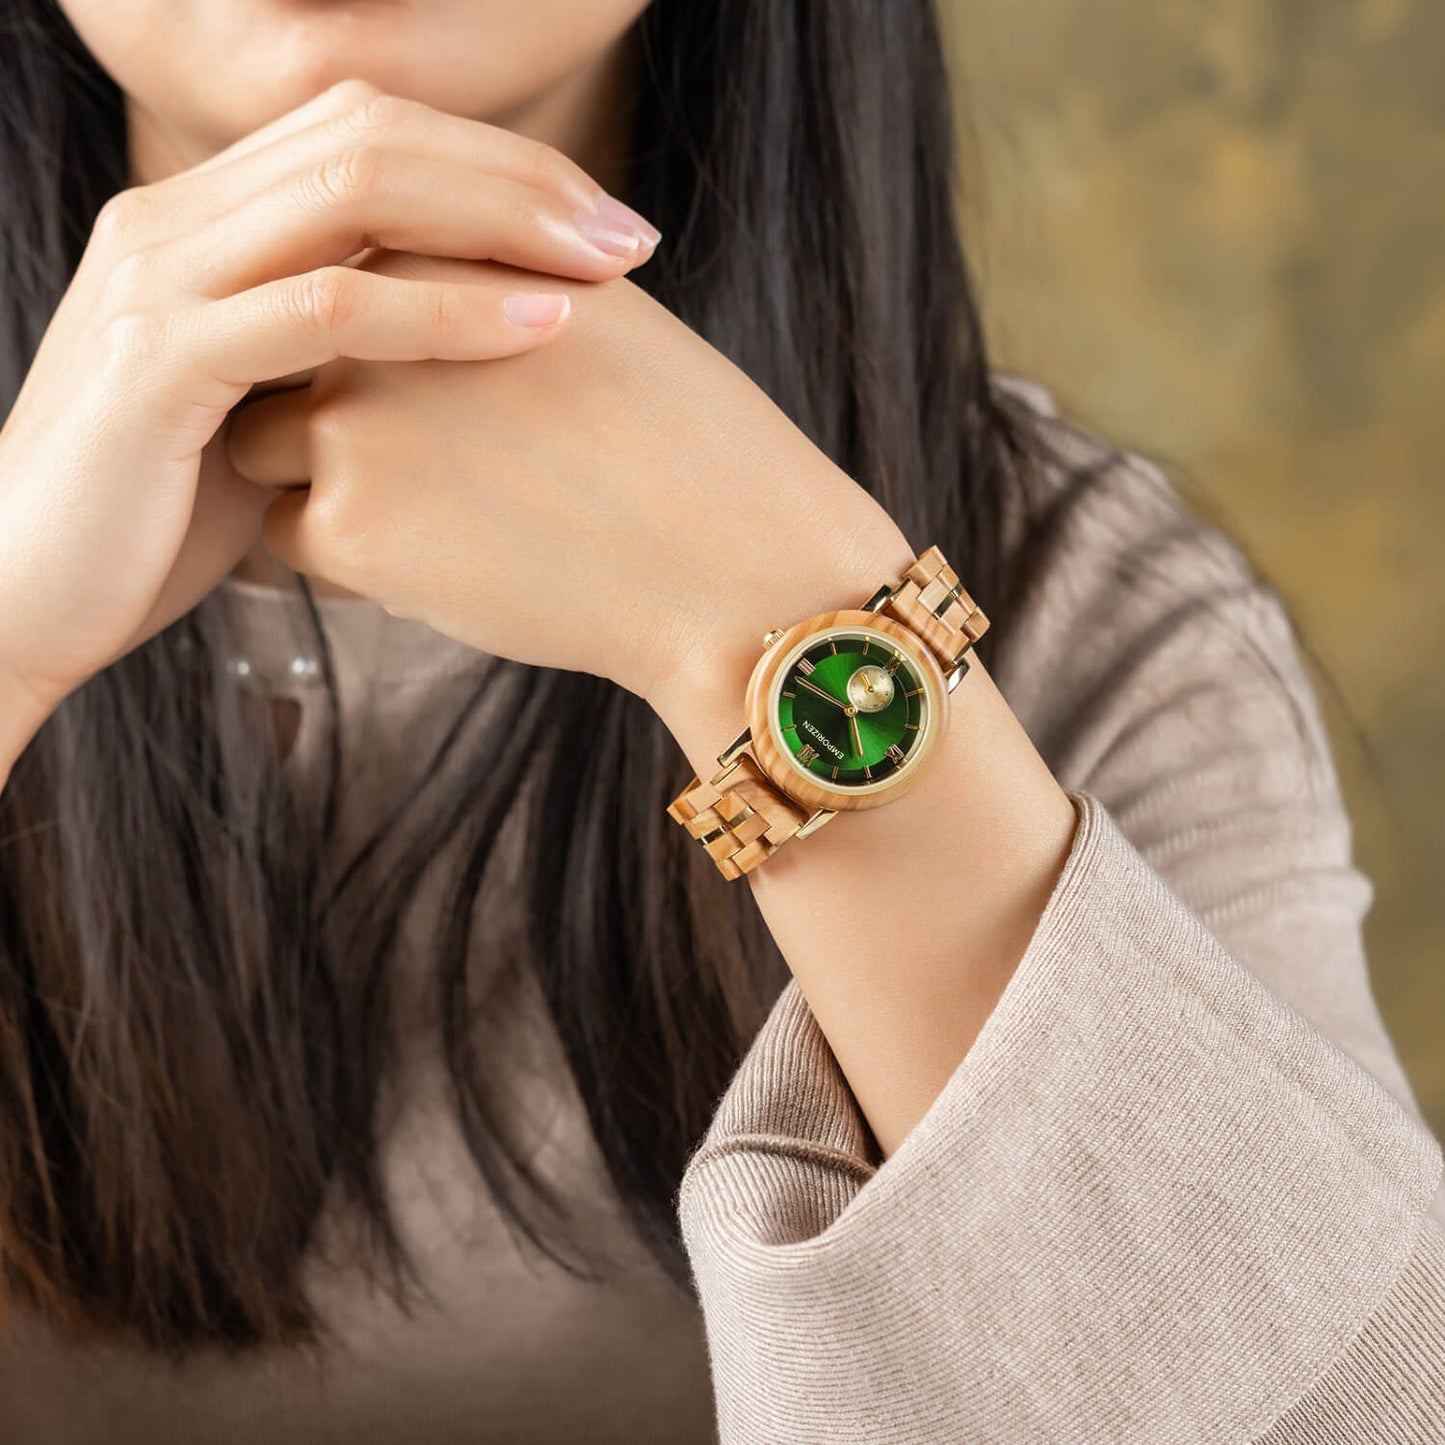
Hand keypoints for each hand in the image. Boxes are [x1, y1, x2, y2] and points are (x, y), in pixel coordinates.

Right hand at [0, 78, 657, 742]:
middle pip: (372, 134)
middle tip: (632, 234)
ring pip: (354, 193)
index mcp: (201, 218)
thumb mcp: (262, 410)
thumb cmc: (161, 518)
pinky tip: (538, 327)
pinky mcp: (161, 361)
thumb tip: (467, 346)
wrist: (22, 597)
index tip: (602, 223)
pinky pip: (327, 307)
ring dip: (501, 223)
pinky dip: (444, 313)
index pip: (367, 130)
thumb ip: (336, 357)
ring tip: (611, 267)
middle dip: (520, 177)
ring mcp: (161, 279)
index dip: (494, 161)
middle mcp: (174, 219)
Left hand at [228, 251, 913, 718]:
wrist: (727, 564)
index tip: (439, 410)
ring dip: (323, 482)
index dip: (374, 353)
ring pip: (266, 452)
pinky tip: (443, 567)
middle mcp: (374, 320)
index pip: (338, 291)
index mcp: (434, 251)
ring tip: (440, 520)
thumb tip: (421, 309)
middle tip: (432, 471)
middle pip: (286, 363)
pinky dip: (347, 558)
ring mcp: (349, 420)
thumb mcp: (593, 315)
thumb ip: (487, 289)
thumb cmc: (684, 449)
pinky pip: (289, 539)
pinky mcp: (345, 528)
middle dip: (328, 411)